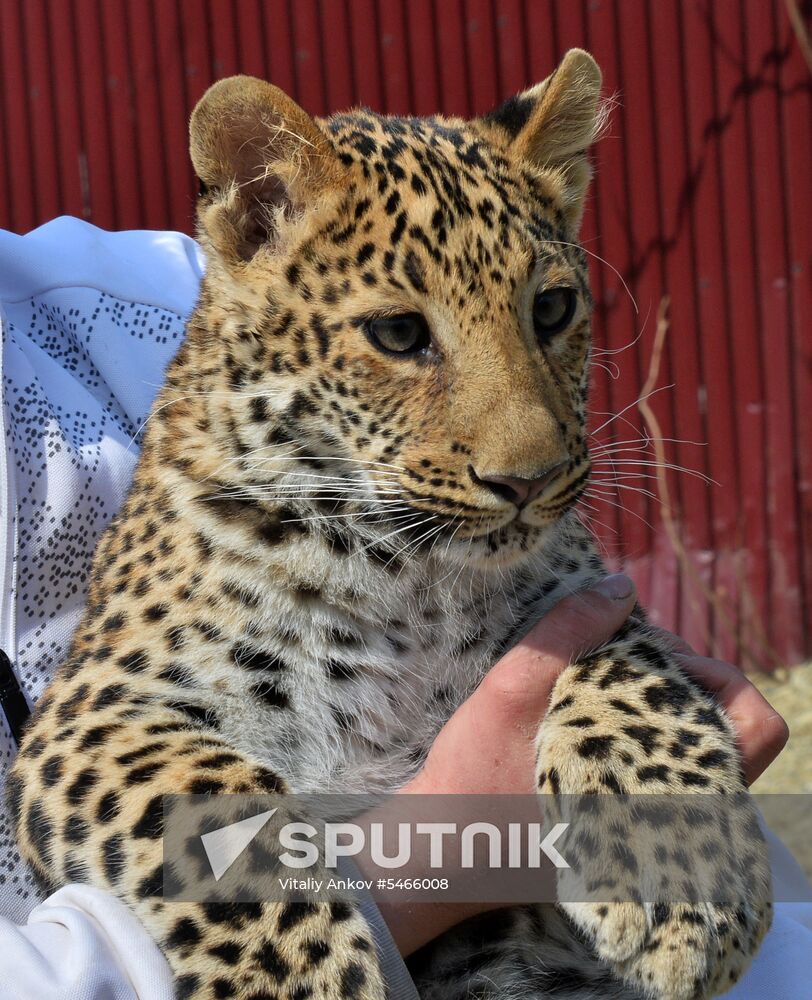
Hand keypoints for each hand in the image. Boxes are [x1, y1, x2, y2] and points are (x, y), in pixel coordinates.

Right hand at [374, 575, 788, 955]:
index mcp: (660, 790)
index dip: (715, 675)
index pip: (757, 728)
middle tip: (611, 660)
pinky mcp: (629, 827)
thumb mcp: (510, 692)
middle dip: (673, 675)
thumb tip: (620, 587)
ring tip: (593, 685)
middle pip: (725, 723)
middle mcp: (670, 815)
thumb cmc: (472, 780)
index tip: (653, 660)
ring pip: (693, 740)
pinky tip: (585, 714)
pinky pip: (663, 762)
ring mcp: (652, 826)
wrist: (440, 854)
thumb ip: (567, 633)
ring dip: (654, 699)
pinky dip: (637, 727)